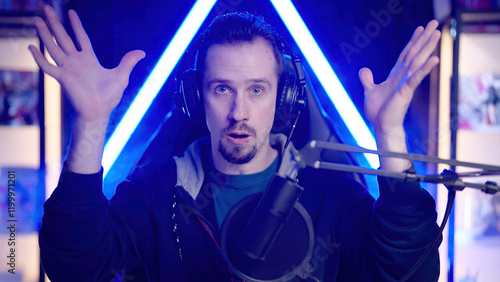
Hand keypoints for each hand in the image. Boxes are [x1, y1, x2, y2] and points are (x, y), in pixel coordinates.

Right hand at [29, 5, 144, 121]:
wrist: (99, 112)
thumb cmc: (109, 97)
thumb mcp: (122, 76)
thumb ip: (128, 62)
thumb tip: (142, 52)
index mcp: (89, 59)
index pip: (81, 37)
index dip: (76, 25)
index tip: (71, 12)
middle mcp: (76, 61)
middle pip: (63, 38)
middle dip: (55, 23)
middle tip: (46, 8)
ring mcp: (68, 69)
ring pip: (53, 47)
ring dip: (44, 34)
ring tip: (36, 20)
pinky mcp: (63, 78)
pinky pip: (48, 66)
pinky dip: (39, 58)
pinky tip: (31, 47)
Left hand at [359, 20, 440, 134]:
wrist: (381, 126)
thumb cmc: (378, 112)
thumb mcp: (369, 91)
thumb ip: (367, 79)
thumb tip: (364, 69)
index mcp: (395, 76)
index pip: (405, 54)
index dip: (412, 41)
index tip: (420, 28)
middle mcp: (403, 77)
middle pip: (414, 53)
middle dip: (424, 38)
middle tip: (435, 23)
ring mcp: (405, 84)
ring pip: (417, 62)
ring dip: (427, 47)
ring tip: (437, 33)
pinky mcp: (405, 93)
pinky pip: (415, 79)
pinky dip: (424, 69)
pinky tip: (434, 60)